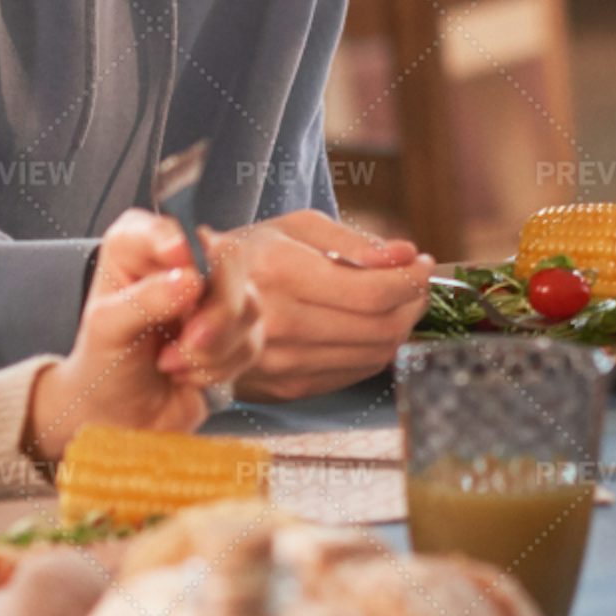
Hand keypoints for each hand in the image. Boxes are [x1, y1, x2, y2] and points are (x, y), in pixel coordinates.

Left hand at [24, 212, 268, 464]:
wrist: (122, 420)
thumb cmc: (104, 367)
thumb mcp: (107, 331)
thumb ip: (144, 301)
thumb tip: (190, 279)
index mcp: (138, 250)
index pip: (163, 226)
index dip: (175, 240)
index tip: (178, 258)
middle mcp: (182, 265)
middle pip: (227, 261)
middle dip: (214, 310)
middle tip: (190, 340)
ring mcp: (213, 297)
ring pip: (246, 305)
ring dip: (211, 347)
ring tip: (171, 364)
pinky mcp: (236, 330)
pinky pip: (252, 340)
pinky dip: (220, 365)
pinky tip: (189, 374)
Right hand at [221, 207, 434, 396]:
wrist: (192, 306)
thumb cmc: (250, 255)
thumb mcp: (296, 227)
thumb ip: (356, 242)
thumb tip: (407, 255)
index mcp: (281, 273)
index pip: (373, 292)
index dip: (412, 279)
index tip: (422, 263)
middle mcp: (279, 323)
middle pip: (381, 328)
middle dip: (413, 302)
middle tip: (415, 281)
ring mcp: (281, 363)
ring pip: (374, 355)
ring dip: (399, 326)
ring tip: (396, 300)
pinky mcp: (285, 388)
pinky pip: (354, 374)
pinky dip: (374, 349)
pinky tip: (367, 324)